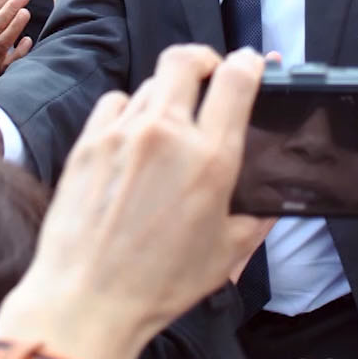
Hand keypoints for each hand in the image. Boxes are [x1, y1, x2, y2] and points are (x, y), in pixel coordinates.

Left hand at [0, 46, 274, 358]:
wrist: (86, 298)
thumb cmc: (158, 284)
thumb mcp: (225, 255)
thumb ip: (255, 219)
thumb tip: (271, 204)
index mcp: (210, 159)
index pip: (236, 79)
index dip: (249, 63)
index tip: (250, 65)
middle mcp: (167, 134)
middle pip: (186, 60)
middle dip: (203, 60)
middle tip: (208, 76)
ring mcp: (123, 133)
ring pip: (150, 84)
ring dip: (166, 95)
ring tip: (168, 122)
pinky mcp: (89, 142)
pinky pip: (114, 103)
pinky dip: (128, 111)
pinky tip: (131, 137)